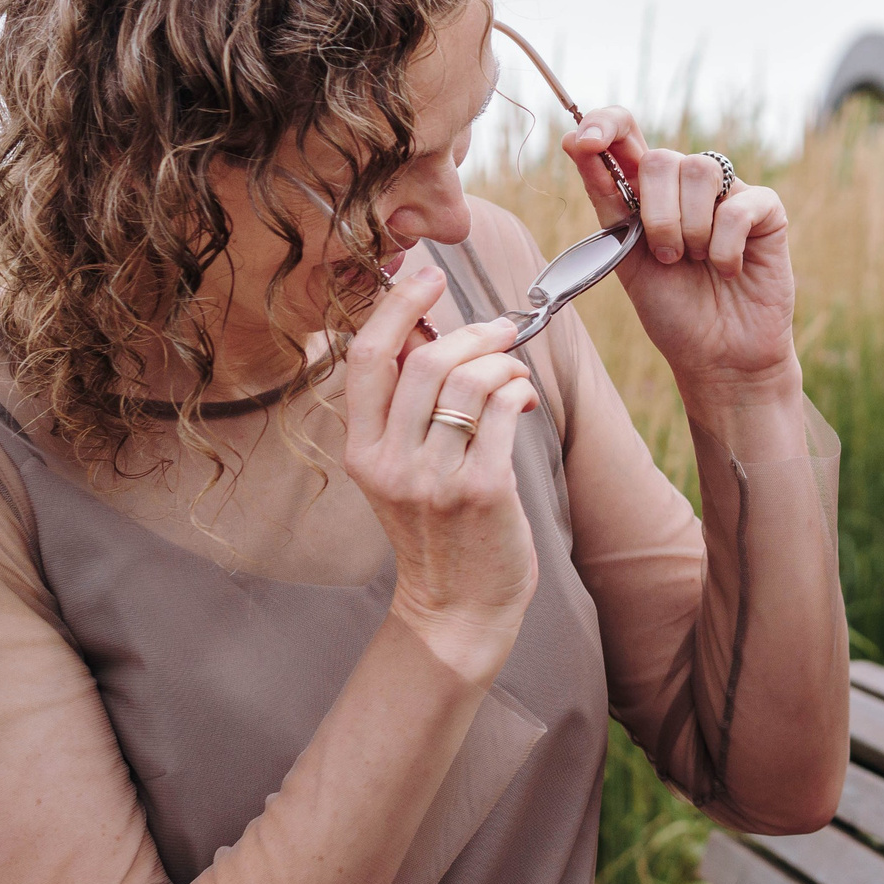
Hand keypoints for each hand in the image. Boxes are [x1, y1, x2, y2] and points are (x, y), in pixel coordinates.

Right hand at [342, 267, 540, 686]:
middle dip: (471, 331)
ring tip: (515, 367)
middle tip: (499, 329)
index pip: (365, 358)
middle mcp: (390, 462)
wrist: (457, 608)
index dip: (397, 307)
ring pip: (468, 379)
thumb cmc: (436, 533)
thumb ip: (401, 412)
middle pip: (424, 360)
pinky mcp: (481, 489)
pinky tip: (523, 398)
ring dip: (502, 360)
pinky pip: (502, 410)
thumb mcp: (397, 473)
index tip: (428, 276)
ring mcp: (434, 478)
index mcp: (361, 451)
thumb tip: (424, 333)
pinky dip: (518, 390)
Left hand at [565, 110, 799, 405]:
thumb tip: (576, 141)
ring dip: (690, 230)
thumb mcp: (624, 256)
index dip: (604, 124)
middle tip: (666, 258)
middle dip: (656, 214)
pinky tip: (729, 271)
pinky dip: (726, 246)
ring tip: (696, 263)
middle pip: (662, 158)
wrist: (718, 358)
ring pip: (700, 170)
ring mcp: (727, 195)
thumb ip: (607, 200)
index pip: (624, 133)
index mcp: (646, 192)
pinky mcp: (765, 211)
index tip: (583, 142)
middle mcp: (685, 186)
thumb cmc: (672, 311)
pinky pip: (739, 204)